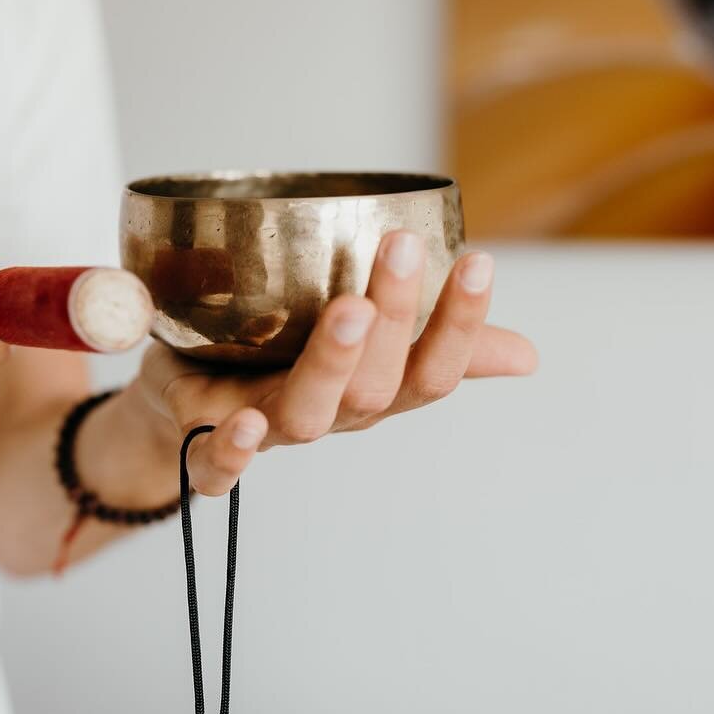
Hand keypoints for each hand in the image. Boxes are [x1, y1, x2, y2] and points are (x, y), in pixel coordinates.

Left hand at [129, 231, 536, 494]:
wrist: (186, 409)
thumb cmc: (281, 368)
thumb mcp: (363, 346)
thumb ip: (432, 344)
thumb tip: (527, 356)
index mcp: (373, 391)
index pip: (432, 370)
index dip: (461, 325)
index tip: (478, 261)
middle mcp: (331, 415)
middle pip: (375, 385)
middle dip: (394, 320)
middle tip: (400, 248)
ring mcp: (271, 431)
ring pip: (309, 414)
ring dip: (331, 364)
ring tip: (349, 308)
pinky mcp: (208, 444)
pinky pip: (218, 465)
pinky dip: (233, 453)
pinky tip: (243, 423)